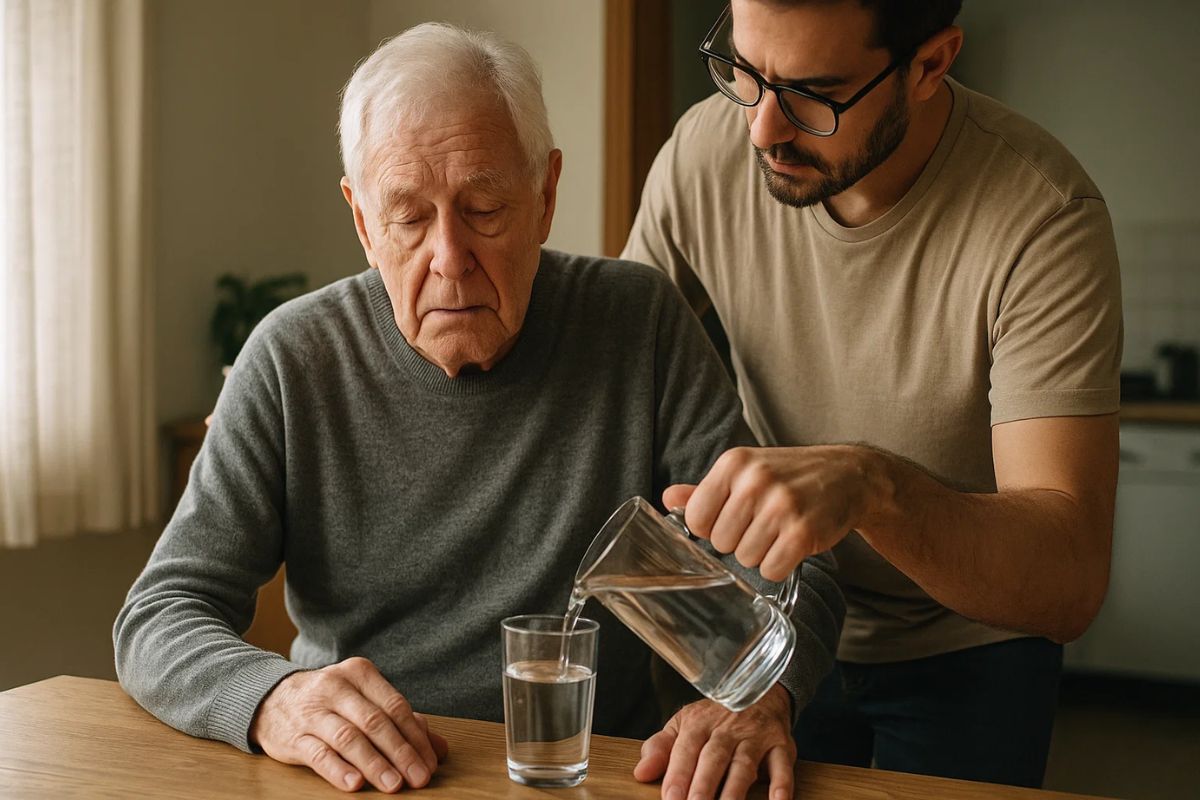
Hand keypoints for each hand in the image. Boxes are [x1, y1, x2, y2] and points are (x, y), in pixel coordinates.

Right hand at [249, 657, 448, 792]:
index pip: (395, 706)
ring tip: (393, 785)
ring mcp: (313, 712)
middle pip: (375, 722)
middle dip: (401, 752)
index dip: (416, 737)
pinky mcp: (293, 736)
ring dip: (374, 764)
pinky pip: (318, 754)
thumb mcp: (365, 701)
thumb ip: (402, 722)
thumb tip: (440, 749)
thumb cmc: (331, 702)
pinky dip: (338, 770)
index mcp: (360, 674)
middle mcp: (336, 688)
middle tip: (419, 778)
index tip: (430, 763)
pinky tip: (355, 784)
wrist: (271, 699)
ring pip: (349, 737)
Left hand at [634, 686, 794, 799]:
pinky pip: (783, 765)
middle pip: (714, 758)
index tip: (670, 798)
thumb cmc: (715, 718)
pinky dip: (782, 785)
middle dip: (703, 786)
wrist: (759, 691)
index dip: (678, 775)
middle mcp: (728, 728)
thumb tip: (641, 773)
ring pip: (744, 765)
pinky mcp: (781, 745)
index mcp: (699, 722)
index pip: (686, 749)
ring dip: (735, 791)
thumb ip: (661, 749)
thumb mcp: (684, 725)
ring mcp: (756, 736)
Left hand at [665, 445, 884, 581]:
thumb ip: (705, 490)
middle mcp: (755, 481)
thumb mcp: (746, 471)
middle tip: (763, 525)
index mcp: (734, 464)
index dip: (711, 528)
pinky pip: (771, 569)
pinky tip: (792, 544)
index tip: (732, 520)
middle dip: (738, 542)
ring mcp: (781, 506)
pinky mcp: (803, 532)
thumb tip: (668, 499)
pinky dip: (780, 565)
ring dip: (761, 554)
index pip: (696, 518)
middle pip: (720, 542)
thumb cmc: (790, 476)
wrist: (849, 476)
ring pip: (745, 558)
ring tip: (779, 532)